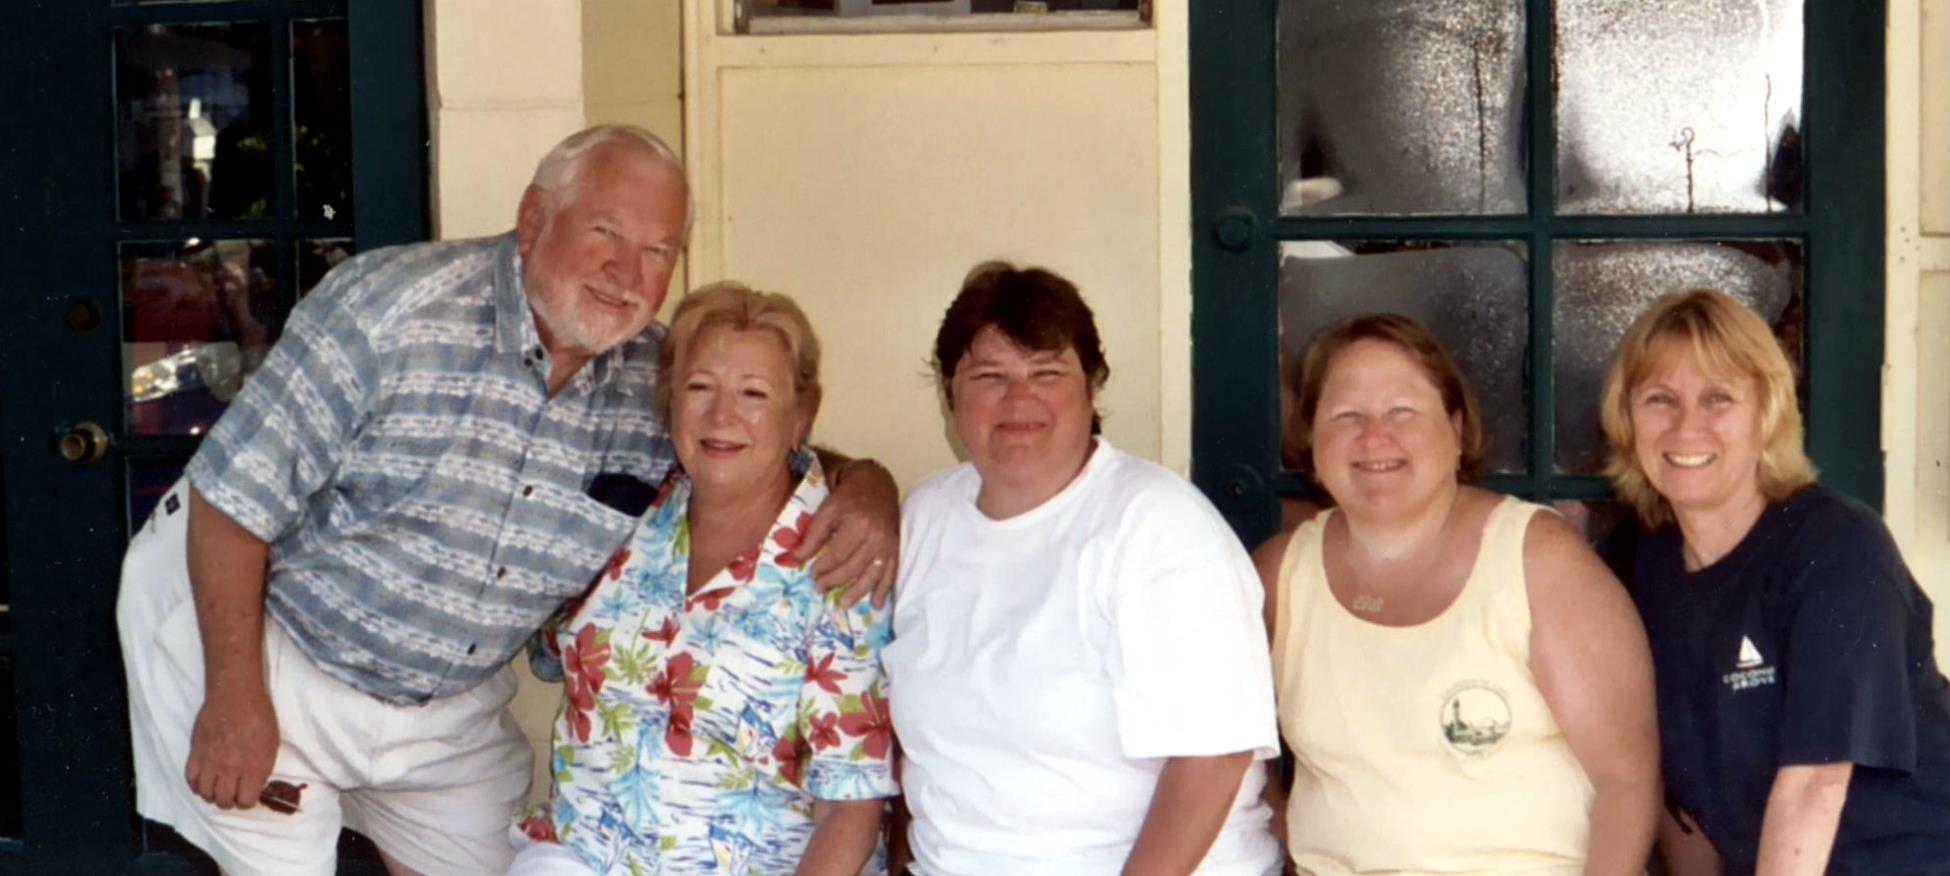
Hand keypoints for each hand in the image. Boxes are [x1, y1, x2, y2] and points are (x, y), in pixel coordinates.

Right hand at [185, 687, 279, 809]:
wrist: (235, 696)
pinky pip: (190, 780)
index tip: (247, 796)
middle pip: (223, 801)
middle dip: (229, 801)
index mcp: (254, 767)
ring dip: (211, 795)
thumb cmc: (259, 716)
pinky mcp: (195, 753)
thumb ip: (261, 768)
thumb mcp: (271, 745)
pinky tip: (202, 783)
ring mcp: (210, 762)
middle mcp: (230, 769)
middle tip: (231, 794)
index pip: (245, 801)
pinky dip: (196, 785)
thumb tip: (254, 784)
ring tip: (217, 789)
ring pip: (205, 794)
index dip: (247, 802)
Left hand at [804, 460, 900, 607]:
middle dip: (834, 581)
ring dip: (857, 593)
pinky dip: (884, 590)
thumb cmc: (848, 496)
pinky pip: (891, 573)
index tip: (811, 574)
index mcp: (857, 524)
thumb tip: (795, 558)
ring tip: (842, 604)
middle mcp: (875, 536)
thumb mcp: (827, 509)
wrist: (877, 483)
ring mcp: (888, 544)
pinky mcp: (895, 548)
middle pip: (853, 567)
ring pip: (872, 575)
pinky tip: (876, 604)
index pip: (837, 555)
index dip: (822, 567)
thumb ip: (813, 535)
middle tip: (819, 589)